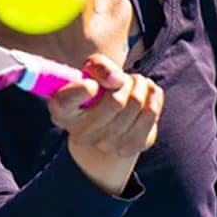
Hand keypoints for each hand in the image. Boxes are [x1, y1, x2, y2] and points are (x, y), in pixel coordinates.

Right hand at [47, 52, 164, 158]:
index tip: (92, 84)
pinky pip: (150, 117)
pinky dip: (155, 99)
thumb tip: (116, 80)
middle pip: (116, 101)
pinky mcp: (128, 149)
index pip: (65, 101)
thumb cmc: (97, 87)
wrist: (111, 117)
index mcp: (61, 110)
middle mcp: (79, 134)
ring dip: (142, 87)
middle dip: (128, 81)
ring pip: (136, 106)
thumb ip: (99, 67)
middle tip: (126, 78)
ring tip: (137, 84)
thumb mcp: (92, 69)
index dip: (80, 90)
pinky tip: (150, 93)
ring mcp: (104, 145)